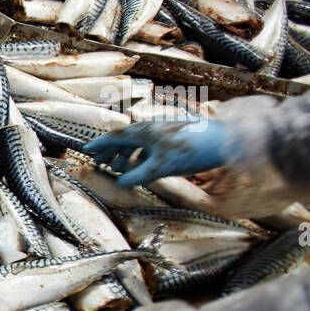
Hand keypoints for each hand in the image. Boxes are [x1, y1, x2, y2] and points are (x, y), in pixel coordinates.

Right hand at [82, 115, 232, 185]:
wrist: (223, 142)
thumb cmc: (190, 152)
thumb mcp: (159, 168)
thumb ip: (136, 176)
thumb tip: (119, 182)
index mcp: (144, 131)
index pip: (115, 137)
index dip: (100, 145)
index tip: (86, 151)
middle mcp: (151, 128)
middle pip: (124, 139)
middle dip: (110, 152)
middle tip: (99, 164)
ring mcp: (163, 132)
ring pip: (137, 143)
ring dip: (125, 156)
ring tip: (118, 169)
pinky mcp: (173, 137)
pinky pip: (149, 146)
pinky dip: (140, 156)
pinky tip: (141, 167)